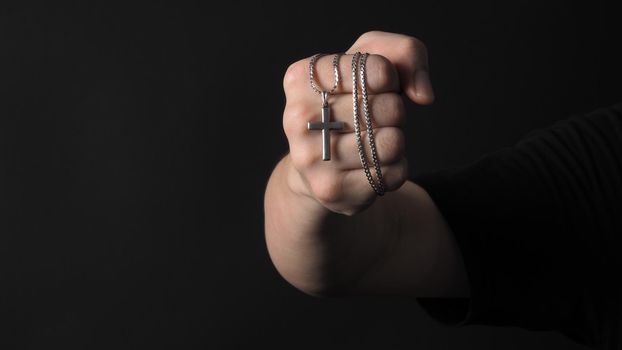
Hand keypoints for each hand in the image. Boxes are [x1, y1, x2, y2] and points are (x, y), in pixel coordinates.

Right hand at [282, 31, 433, 215]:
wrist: (317, 162)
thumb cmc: (348, 102)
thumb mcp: (370, 60)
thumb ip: (405, 52)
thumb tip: (423, 95)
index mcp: (301, 78)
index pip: (377, 69)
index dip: (390, 77)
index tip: (375, 85)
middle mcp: (298, 118)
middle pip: (388, 107)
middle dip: (393, 111)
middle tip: (371, 117)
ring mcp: (311, 158)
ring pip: (392, 143)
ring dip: (395, 140)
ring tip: (370, 140)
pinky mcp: (331, 190)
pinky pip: (393, 173)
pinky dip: (394, 167)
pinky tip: (371, 165)